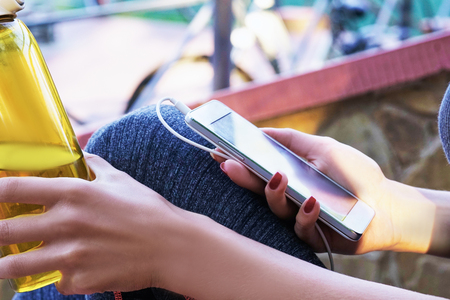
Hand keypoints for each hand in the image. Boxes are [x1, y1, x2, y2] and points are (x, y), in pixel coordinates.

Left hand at [0, 154, 186, 294]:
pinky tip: (70, 269)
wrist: (171, 246)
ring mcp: (70, 255)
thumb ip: (94, 165)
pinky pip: (56, 280)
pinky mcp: (79, 280)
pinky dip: (59, 276)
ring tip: (5, 263)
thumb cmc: (147, 210)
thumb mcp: (120, 180)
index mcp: (75, 193)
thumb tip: (81, 153)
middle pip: (4, 230)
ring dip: (6, 264)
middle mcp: (66, 223)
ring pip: (15, 265)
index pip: (14, 189)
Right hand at [214, 128, 417, 254]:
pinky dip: (306, 215)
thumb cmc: (355, 175)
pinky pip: (301, 228)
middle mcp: (289, 197)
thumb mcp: (324, 148)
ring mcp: (299, 217)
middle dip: (243, 176)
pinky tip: (312, 202)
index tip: (219, 151)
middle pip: (259, 188)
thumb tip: (263, 130)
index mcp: (289, 176)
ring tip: (278, 178)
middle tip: (229, 164)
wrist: (386, 204)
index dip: (238, 160)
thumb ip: (293, 140)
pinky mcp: (314, 236)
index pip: (257, 168)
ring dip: (274, 194)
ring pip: (276, 209)